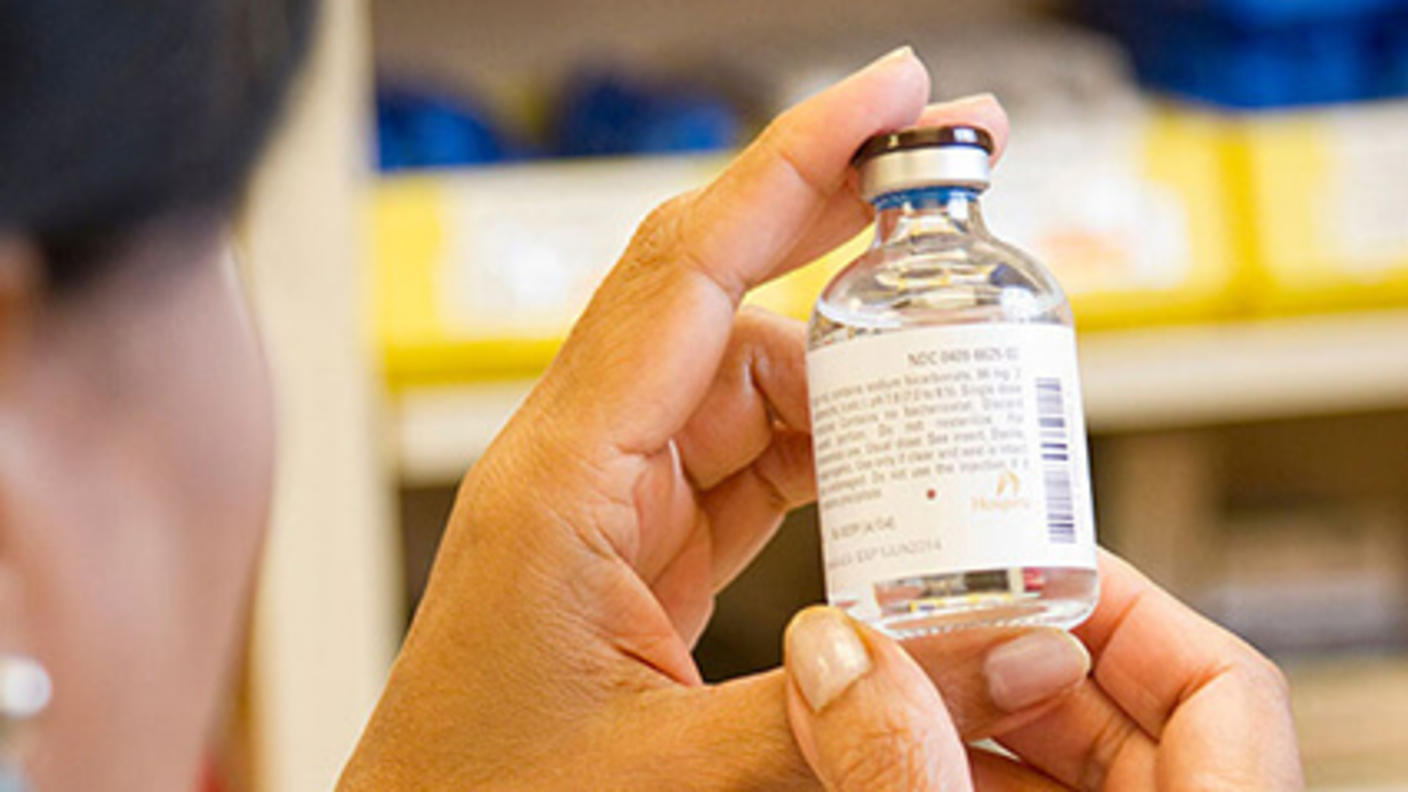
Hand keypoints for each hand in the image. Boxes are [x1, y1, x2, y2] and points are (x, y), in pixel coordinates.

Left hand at [339, 48, 1086, 789]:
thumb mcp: (673, 774)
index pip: (689, 276)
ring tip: (940, 398)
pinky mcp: (624, 550)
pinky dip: (813, 454)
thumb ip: (842, 717)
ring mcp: (599, 504)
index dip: (795, 168)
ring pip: (736, 385)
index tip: (893, 94)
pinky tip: (877, 473)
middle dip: (833, 227)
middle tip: (945, 180)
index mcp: (560, 484)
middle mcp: (575, 465)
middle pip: (718, 297)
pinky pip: (733, 461)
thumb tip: (1005, 656)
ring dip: (840, 379)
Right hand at [786, 551, 1303, 790]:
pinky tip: (882, 761)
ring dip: (966, 722)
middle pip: (1129, 716)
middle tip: (919, 617)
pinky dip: (956, 777)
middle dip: (1008, 657)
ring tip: (881, 686)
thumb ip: (903, 769)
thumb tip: (837, 658)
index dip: (1120, 603)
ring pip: (1067, 773)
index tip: (1018, 565)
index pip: (1221, 683)